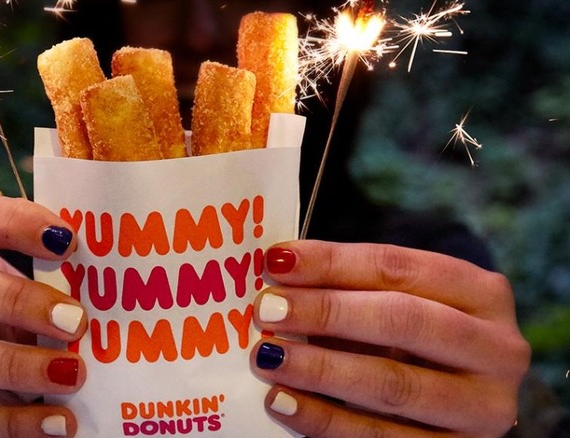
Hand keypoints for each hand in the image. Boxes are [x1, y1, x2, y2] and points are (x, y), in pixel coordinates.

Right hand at [0, 196, 86, 436]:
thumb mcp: (8, 279)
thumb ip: (41, 276)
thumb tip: (102, 285)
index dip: (17, 225)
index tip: (69, 241)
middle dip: (15, 301)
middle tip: (76, 321)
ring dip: (14, 367)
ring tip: (72, 376)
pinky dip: (7, 422)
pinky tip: (55, 423)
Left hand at [251, 240, 529, 436]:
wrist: (455, 406)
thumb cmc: (412, 344)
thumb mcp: (396, 308)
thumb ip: (349, 291)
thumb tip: (278, 278)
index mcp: (481, 293)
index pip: (399, 267)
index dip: (333, 262)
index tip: (277, 262)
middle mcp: (496, 348)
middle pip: (402, 320)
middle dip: (326, 312)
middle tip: (267, 310)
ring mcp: (484, 407)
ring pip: (393, 384)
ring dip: (320, 369)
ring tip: (267, 357)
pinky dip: (325, 420)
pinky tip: (283, 402)